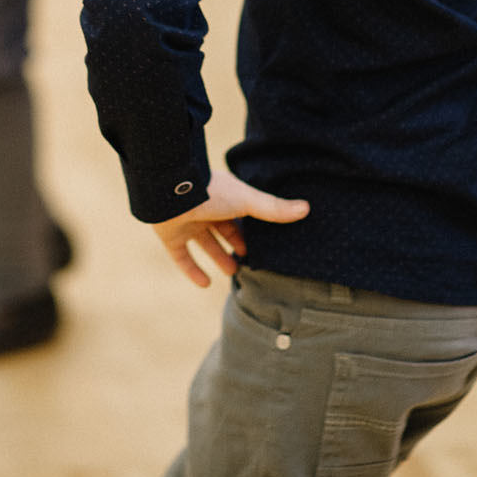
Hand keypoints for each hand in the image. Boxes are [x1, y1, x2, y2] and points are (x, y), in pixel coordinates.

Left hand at [152, 167, 309, 287]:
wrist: (171, 192)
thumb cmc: (211, 192)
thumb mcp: (247, 201)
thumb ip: (273, 208)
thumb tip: (306, 208)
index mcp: (223, 197)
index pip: (239, 214)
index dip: (249, 229)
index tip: (261, 245)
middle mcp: (205, 208)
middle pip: (222, 229)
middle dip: (235, 244)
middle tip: (248, 260)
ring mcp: (186, 221)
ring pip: (204, 242)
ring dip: (218, 257)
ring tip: (233, 272)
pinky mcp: (170, 236)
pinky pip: (181, 257)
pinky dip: (192, 270)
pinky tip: (205, 285)